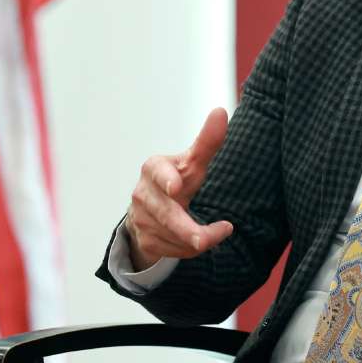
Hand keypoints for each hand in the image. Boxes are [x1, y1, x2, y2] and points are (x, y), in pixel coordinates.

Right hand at [125, 107, 233, 269]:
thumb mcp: (191, 161)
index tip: (177, 186)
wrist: (149, 209)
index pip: (159, 172)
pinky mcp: (144, 240)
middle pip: (167, 214)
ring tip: (218, 232)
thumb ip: (207, 141)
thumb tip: (220, 111)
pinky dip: (189, 250)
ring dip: (196, 240)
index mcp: (154, 168)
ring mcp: (141, 219)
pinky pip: (171, 251)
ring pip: (172, 236)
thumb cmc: (176, 178)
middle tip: (205, 240)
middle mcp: (143, 194)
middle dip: (186, 229)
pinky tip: (198, 241)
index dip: (167, 179)